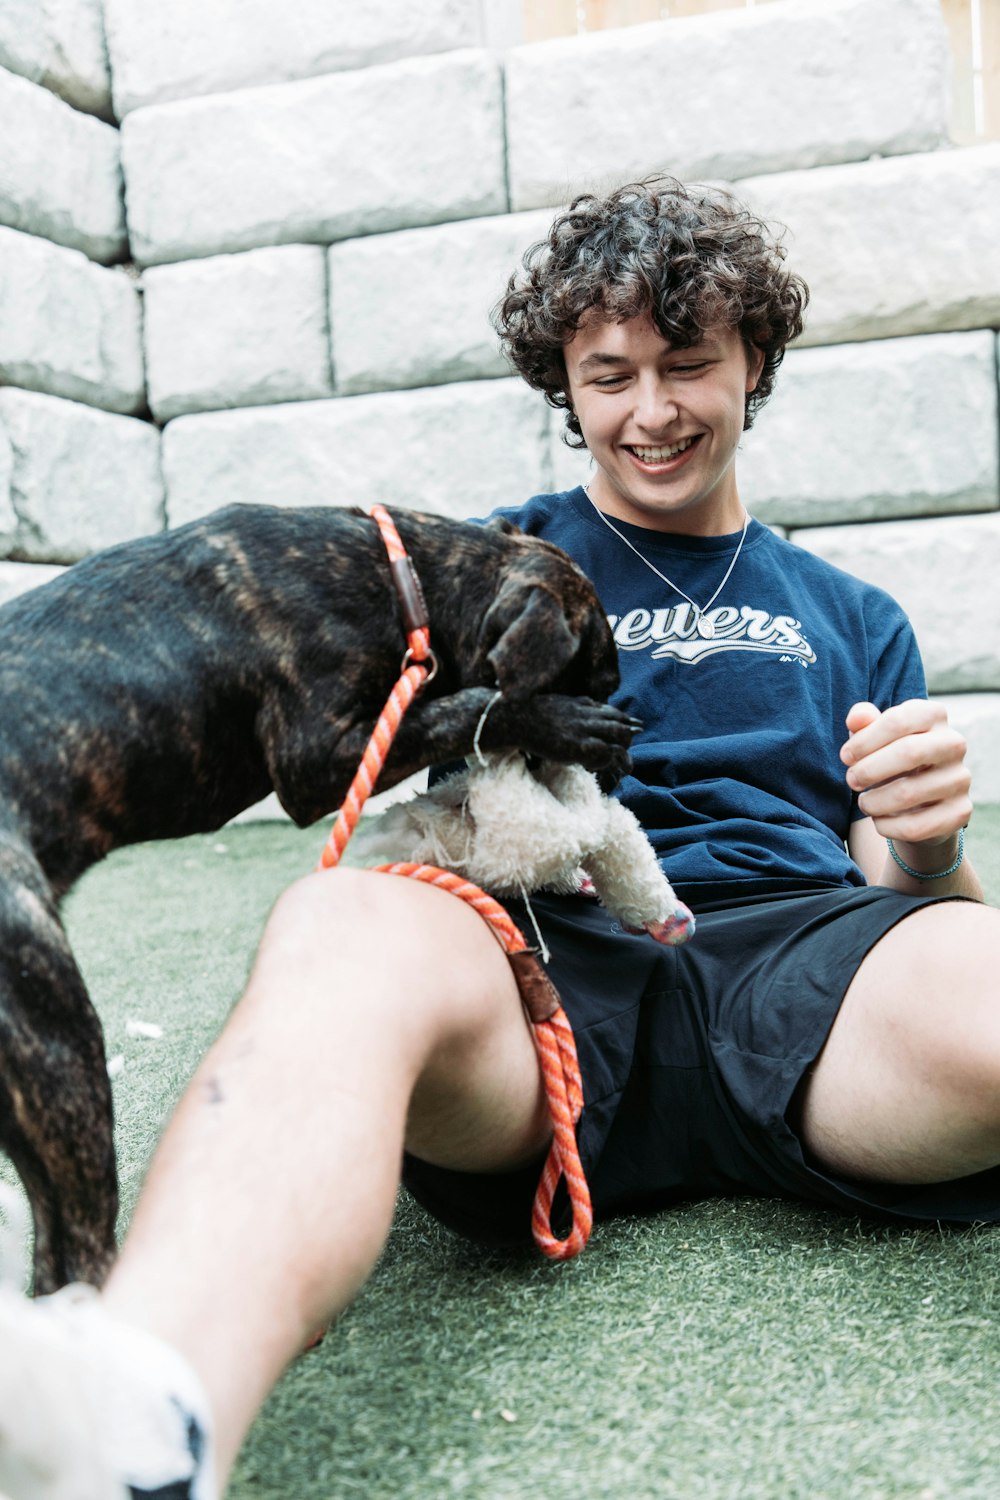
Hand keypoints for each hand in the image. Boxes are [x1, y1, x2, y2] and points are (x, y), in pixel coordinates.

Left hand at [840, 700, 971, 849]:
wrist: (918, 800)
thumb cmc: (889, 757)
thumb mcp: (874, 736)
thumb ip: (863, 722)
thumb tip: (856, 718)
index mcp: (933, 715)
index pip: (898, 720)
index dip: (864, 741)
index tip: (846, 757)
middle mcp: (954, 744)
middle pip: (909, 752)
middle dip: (868, 770)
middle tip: (851, 780)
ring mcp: (960, 779)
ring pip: (908, 793)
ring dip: (873, 802)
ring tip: (864, 802)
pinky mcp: (960, 812)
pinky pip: (915, 826)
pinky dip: (887, 826)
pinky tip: (879, 820)